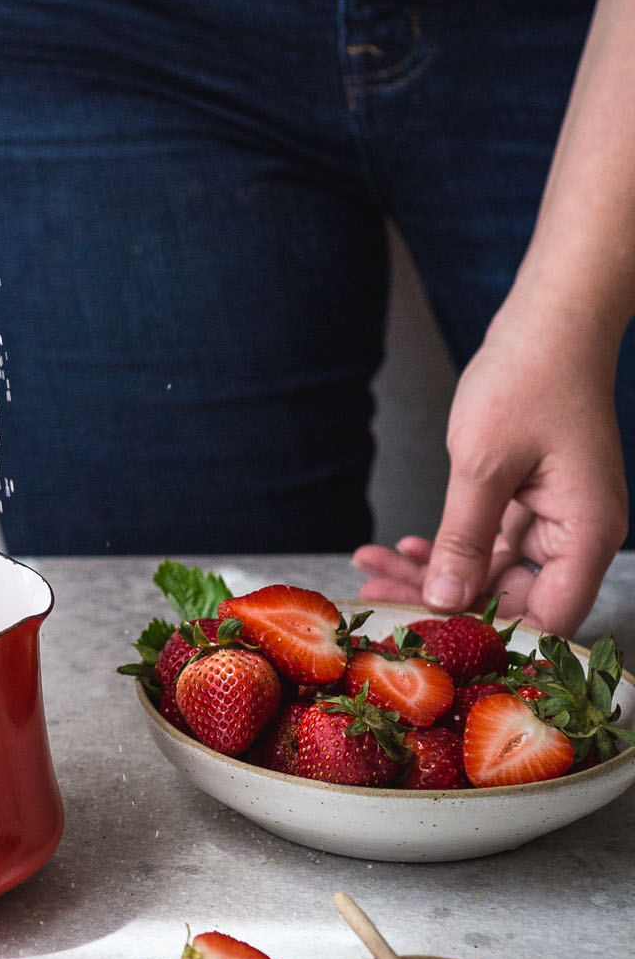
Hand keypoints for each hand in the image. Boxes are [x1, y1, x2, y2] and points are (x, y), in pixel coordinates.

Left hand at [352, 295, 628, 637]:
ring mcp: (558, 518)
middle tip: (377, 594)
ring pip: (497, 570)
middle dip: (443, 599)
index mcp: (585, 534)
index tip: (425, 635)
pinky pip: (496, 541)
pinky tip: (407, 546)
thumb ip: (463, 539)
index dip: (490, 636)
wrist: (549, 322)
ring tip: (373, 567)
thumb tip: (445, 599)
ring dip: (437, 570)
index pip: (548, 620)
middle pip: (515, 597)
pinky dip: (453, 543)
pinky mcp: (537, 500)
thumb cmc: (528, 379)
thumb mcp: (482, 464)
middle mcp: (579, 534)